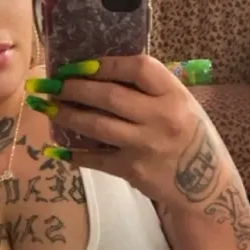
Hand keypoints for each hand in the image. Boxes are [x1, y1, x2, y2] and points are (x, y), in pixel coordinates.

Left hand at [25, 54, 231, 209]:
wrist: (205, 185)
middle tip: (48, 84)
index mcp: (174, 95)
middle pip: (110, 97)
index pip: (138, 68)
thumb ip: (148, 89)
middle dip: (73, 88)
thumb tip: (97, 70)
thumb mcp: (179, 104)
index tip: (77, 64)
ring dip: (66, 115)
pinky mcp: (133, 171)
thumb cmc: (186, 134)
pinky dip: (73, 154)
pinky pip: (96, 159)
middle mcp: (162, 118)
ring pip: (97, 126)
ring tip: (44, 106)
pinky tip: (54, 149)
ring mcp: (146, 146)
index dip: (105, 64)